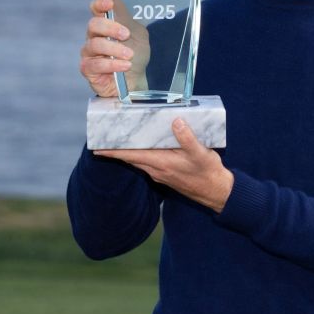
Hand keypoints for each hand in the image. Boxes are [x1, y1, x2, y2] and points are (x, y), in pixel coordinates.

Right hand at [80, 0, 150, 96]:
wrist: (137, 80)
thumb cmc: (136, 55)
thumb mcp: (137, 34)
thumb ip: (127, 18)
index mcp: (106, 25)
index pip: (96, 9)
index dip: (99, 4)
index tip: (109, 3)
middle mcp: (94, 37)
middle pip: (93, 25)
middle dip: (110, 28)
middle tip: (125, 35)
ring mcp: (89, 53)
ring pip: (94, 45)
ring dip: (114, 49)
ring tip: (129, 55)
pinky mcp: (88, 70)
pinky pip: (95, 64)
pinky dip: (112, 64)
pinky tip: (125, 65)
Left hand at [94, 119, 233, 212]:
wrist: (216, 192)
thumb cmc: (207, 173)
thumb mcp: (200, 153)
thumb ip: (187, 137)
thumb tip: (176, 121)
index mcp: (161, 163)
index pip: (131, 156)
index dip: (113, 152)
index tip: (97, 149)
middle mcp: (156, 170)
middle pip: (130, 158)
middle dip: (116, 150)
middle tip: (104, 138)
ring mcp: (161, 173)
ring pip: (138, 161)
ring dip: (127, 152)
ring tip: (118, 140)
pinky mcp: (166, 174)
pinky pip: (147, 162)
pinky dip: (140, 154)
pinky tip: (143, 146)